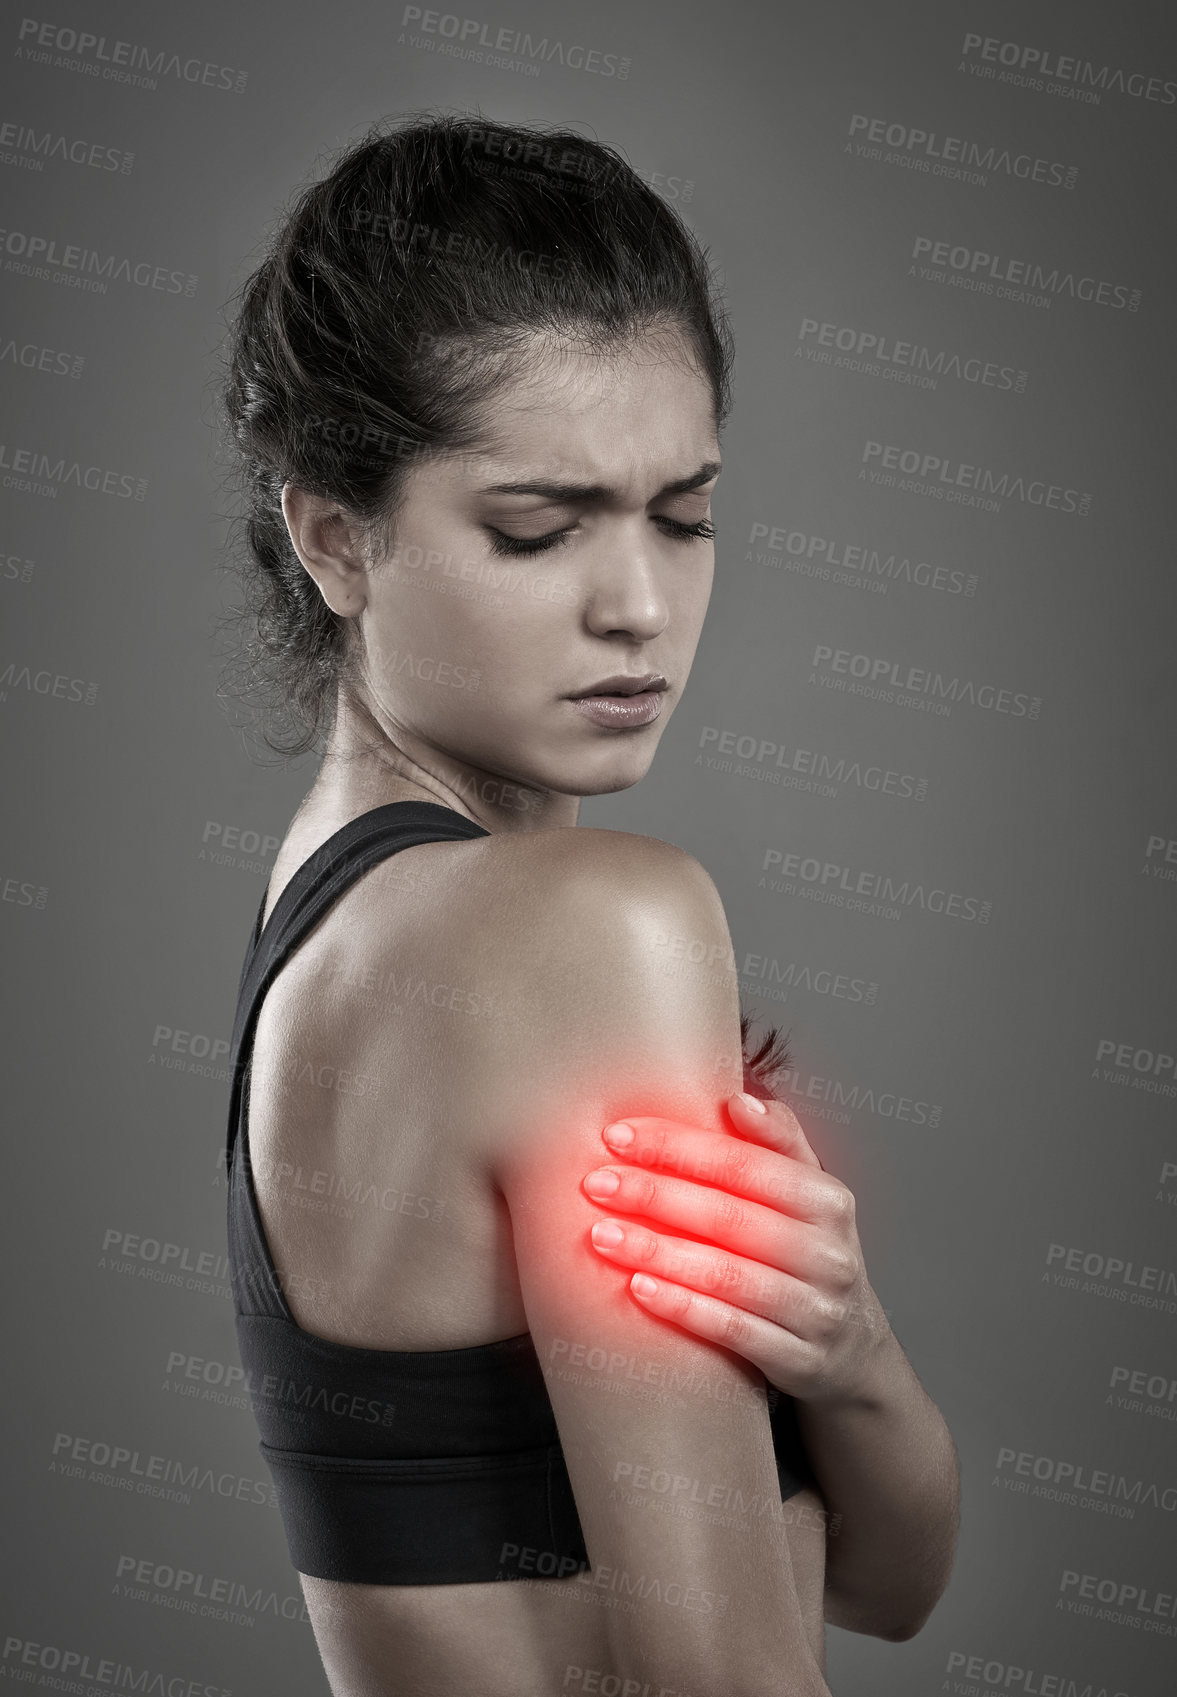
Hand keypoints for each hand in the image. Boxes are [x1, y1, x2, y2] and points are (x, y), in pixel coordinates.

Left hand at [580, 1091, 891, 1406]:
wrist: (851, 1346)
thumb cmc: (806, 1250)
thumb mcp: (807, 1192)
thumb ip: (777, 1140)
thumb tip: (738, 1101)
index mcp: (827, 1199)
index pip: (743, 1164)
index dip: (677, 1147)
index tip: (616, 1136)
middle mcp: (827, 1253)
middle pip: (729, 1217)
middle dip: (655, 1195)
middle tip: (595, 1184)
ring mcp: (815, 1309)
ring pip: (726, 1275)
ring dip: (657, 1253)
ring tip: (601, 1236)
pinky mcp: (798, 1358)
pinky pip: (732, 1330)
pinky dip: (682, 1307)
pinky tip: (637, 1289)